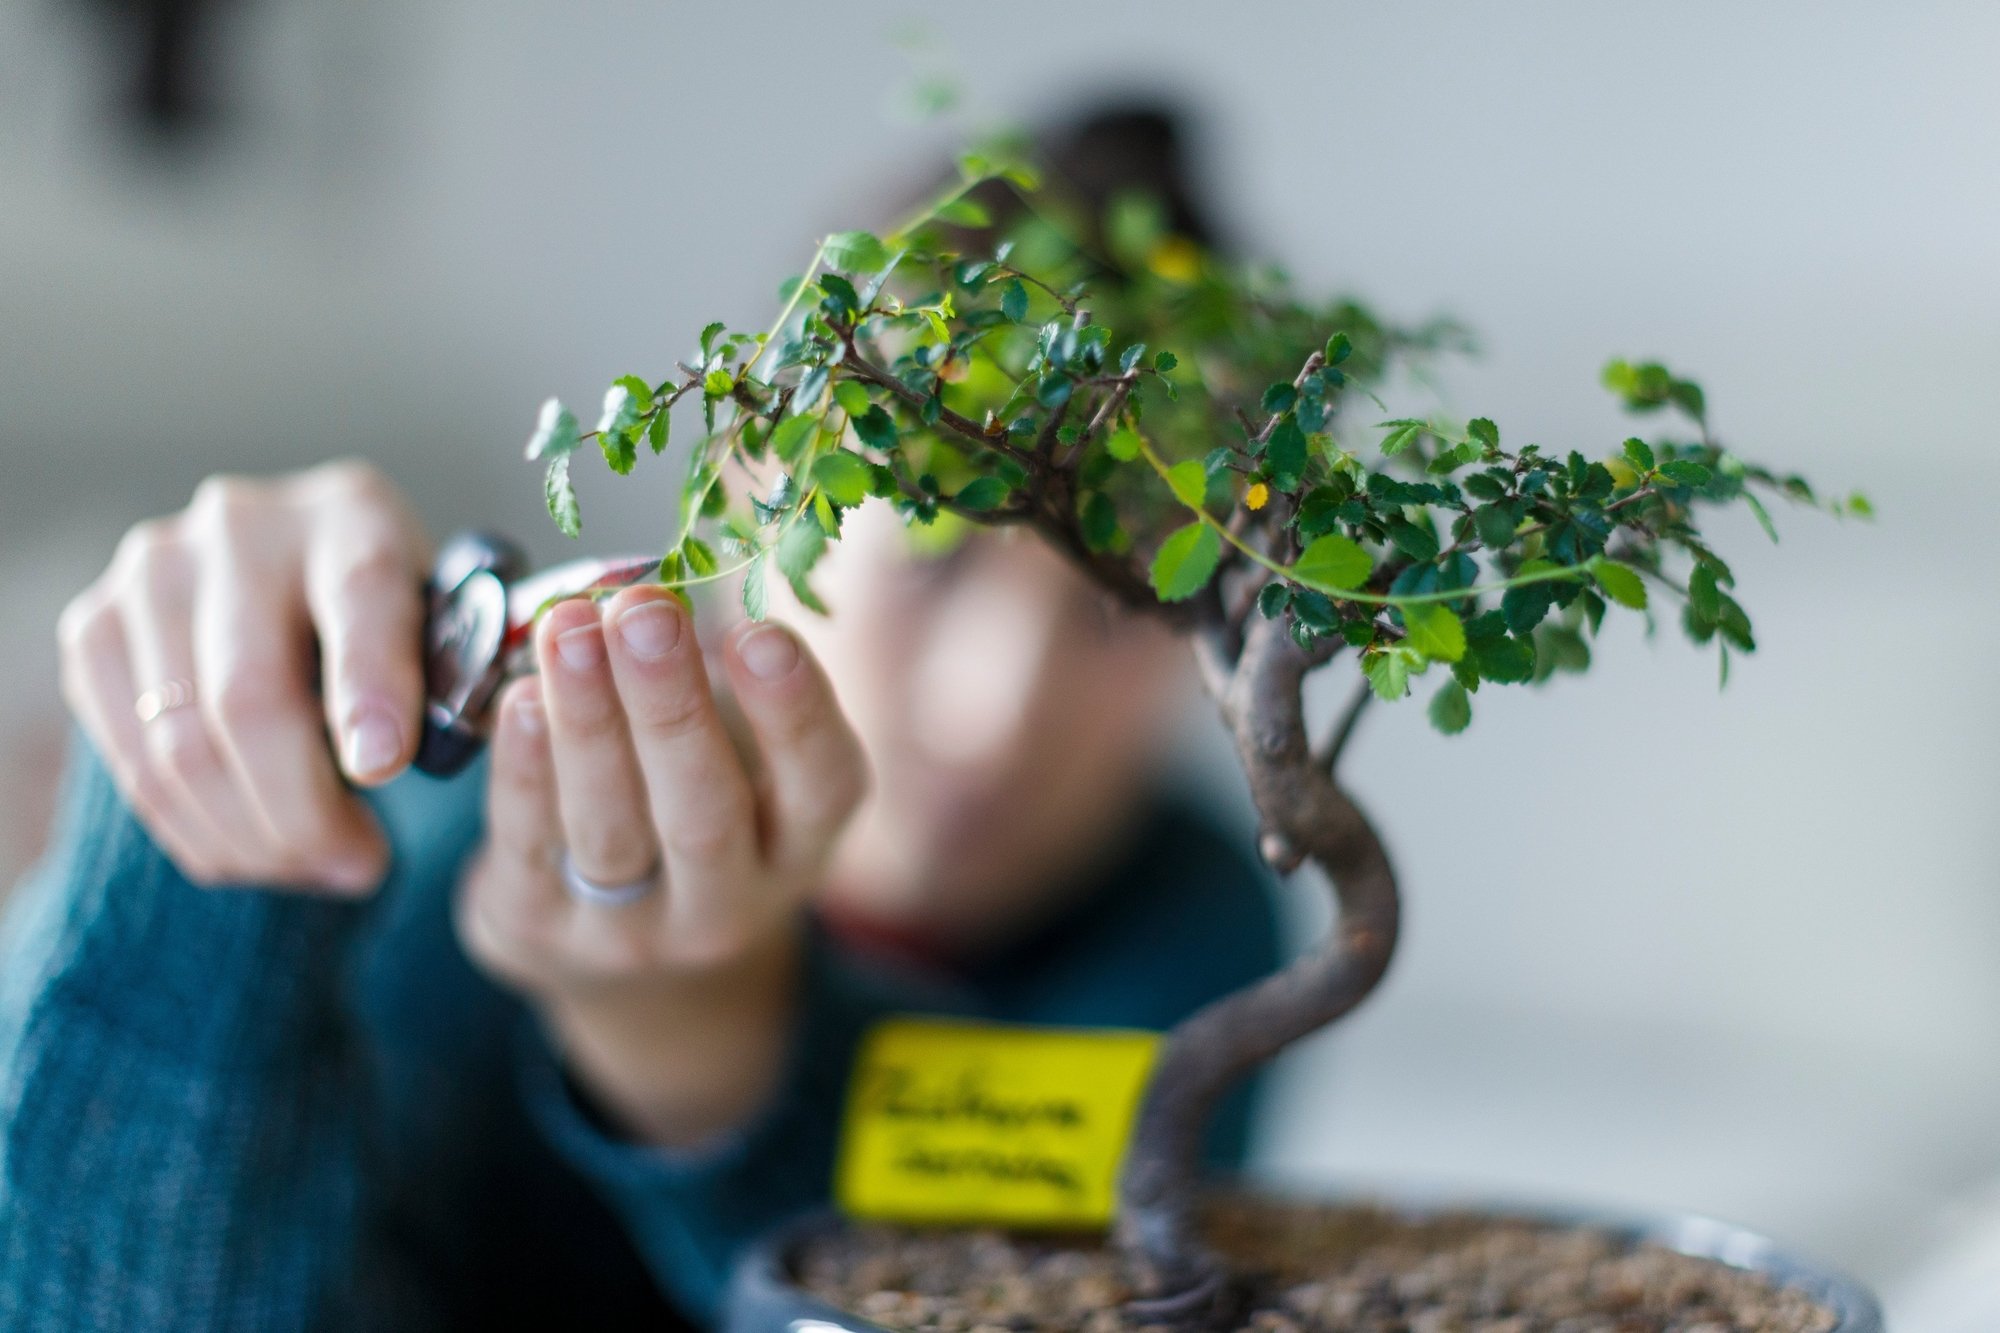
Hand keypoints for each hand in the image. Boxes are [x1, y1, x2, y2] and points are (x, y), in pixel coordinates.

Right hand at [57, 460, 430, 892]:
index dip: (369, 687)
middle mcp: (244, 527)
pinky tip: (249, 851)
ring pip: (182, 742)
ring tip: (312, 867)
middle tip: (358, 866)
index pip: (360, 595)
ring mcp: (155, 573)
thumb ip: (445, 677)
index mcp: (353, 513)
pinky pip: (130, 758)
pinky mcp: (95, 624)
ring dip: (251, 835)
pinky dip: (193, 827)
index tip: (383, 768)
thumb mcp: (439, 627)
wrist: (289, 577)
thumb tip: (414, 759)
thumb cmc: (388, 620)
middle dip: (304, 808)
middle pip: (251, 695)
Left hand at [454, 585, 867, 1144]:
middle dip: (671, 704)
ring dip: (589, 720)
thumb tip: (681, 560)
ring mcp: (631, 932)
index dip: (795, 712)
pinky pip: (529, 844)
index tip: (760, 632)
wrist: (619, 958)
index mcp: (799, 844)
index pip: (821, 785)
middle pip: (705, 810)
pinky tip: (519, 697)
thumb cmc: (691, 804)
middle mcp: (728, 903)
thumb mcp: (740, 756)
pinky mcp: (538, 932)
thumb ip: (724, 675)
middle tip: (645, 609)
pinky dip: (524, 768)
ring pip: (611, 827)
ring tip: (571, 628)